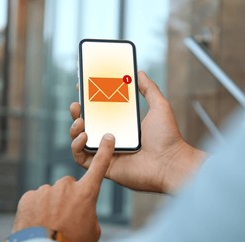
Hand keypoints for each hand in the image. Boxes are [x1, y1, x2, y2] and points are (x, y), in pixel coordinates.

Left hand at [11, 134, 114, 241]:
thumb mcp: (92, 231)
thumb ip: (89, 212)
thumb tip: (81, 207)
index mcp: (86, 193)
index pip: (99, 167)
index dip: (104, 152)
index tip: (108, 137)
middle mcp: (66, 187)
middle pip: (69, 186)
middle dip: (68, 198)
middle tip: (65, 218)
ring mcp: (45, 190)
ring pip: (51, 194)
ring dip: (51, 206)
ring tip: (50, 225)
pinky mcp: (29, 196)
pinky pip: (36, 200)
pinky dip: (37, 210)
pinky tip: (38, 224)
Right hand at [70, 71, 205, 192]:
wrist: (170, 163)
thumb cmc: (167, 137)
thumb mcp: (159, 106)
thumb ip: (149, 89)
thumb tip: (138, 72)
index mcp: (123, 126)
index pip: (100, 112)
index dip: (89, 101)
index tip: (82, 88)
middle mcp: (112, 139)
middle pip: (87, 125)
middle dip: (77, 113)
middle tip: (77, 104)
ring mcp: (106, 153)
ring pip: (80, 141)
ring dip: (74, 130)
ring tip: (80, 121)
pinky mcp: (104, 166)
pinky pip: (82, 159)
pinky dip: (78, 147)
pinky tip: (85, 136)